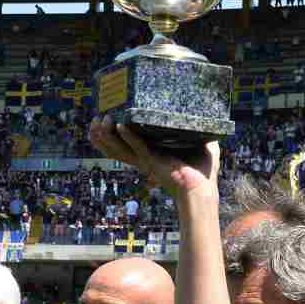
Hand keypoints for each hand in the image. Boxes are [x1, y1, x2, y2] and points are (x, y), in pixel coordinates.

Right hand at [88, 116, 218, 196]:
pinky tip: (120, 126)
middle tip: (95, 119)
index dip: (109, 135)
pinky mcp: (153, 162)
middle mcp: (144, 160)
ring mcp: (146, 161)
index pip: (123, 145)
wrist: (202, 189)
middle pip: (114, 147)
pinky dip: (128, 137)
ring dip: (108, 135)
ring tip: (101, 120)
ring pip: (119, 149)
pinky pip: (137, 147)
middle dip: (101, 134)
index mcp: (149, 156)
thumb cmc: (202, 172)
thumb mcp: (201, 144)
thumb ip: (199, 129)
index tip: (102, 120)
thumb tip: (209, 114)